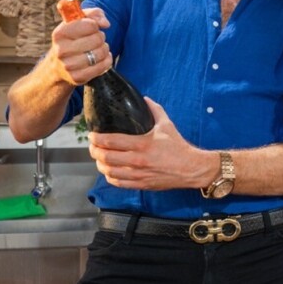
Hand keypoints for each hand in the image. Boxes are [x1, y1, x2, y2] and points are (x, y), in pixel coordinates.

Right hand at [51, 7, 111, 84]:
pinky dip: (106, 61)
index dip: (95, 25)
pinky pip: (103, 66)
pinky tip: (99, 59)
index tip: (91, 28)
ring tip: (96, 49)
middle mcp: (61, 50)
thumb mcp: (78, 21)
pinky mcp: (77, 77)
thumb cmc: (72, 39)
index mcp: (60, 33)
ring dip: (103, 49)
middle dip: (100, 38)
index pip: (90, 24)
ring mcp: (68, 65)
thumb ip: (94, 14)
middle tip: (93, 40)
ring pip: (101, 52)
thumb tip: (105, 23)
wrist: (58, 66)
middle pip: (98, 39)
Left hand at [89, 98, 206, 190]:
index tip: (92, 135)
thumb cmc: (178, 147)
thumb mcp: (167, 125)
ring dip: (100, 164)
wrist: (190, 168)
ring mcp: (138, 174)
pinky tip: (109, 171)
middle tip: (92, 146)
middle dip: (94, 151)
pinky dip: (109, 176)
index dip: (96, 138)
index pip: (111, 141)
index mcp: (142, 144)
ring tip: (99, 158)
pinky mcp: (141, 184)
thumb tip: (145, 99)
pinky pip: (118, 182)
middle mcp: (138, 160)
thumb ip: (155, 110)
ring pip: (109, 171)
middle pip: (105, 157)